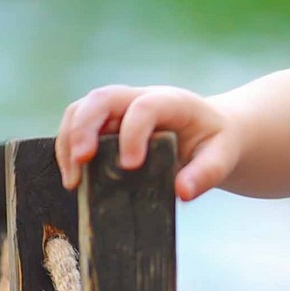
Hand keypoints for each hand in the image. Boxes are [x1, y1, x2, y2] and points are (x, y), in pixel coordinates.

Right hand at [55, 84, 241, 201]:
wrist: (208, 132)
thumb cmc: (215, 143)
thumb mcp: (223, 157)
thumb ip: (207, 174)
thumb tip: (183, 192)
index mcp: (172, 101)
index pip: (145, 107)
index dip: (133, 133)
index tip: (130, 166)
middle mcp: (139, 98)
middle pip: (101, 98)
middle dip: (84, 128)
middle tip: (81, 162)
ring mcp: (119, 109)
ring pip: (81, 109)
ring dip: (68, 140)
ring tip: (73, 180)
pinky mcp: (105, 123)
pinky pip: (76, 126)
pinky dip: (67, 149)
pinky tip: (73, 179)